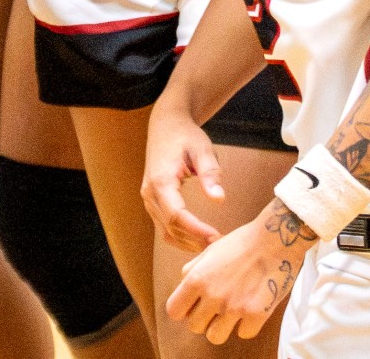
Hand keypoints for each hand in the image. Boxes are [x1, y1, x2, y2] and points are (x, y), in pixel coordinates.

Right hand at [141, 97, 227, 252]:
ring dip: (188, 242)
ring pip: (166, 231)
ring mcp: (148, 198)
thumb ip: (210, 173)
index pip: (176, 215)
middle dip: (195, 240)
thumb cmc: (185, 135)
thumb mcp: (202, 148)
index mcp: (160, 180)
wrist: (166, 125)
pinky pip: (164, 226)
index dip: (196, 230)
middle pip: (171, 227)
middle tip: (220, 245)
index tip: (217, 237)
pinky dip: (180, 236)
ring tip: (212, 244)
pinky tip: (198, 238)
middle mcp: (150, 193)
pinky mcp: (152, 201)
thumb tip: (219, 199)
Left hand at [166, 204, 313, 345]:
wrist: (275, 238)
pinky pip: (243, 333)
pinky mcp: (256, 315)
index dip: (184, 309)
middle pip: (194, 327)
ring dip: (222, 326)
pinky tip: (251, 308)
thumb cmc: (242, 242)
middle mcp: (213, 295)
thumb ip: (193, 270)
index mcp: (197, 279)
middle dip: (203, 318)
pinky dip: (247, 324)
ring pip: (215, 337)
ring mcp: (235, 307)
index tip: (194, 304)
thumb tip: (184, 288)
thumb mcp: (210, 250)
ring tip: (232, 311)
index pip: (174, 311)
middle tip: (217, 306)